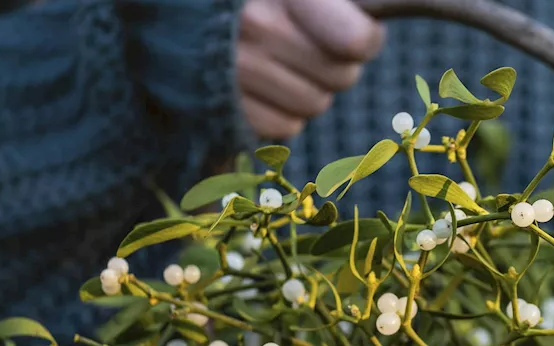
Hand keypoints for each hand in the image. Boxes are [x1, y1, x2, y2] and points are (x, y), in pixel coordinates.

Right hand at [237, 0, 383, 138]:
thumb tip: (373, 38)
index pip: (356, 41)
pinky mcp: (224, 105)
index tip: (357, 33)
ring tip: (282, 62)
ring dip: (309, 88)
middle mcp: (256, 27)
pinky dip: (282, 110)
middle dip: (336, 64)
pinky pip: (284, 126)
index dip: (365, 39)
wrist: (181, 10)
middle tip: (311, 45)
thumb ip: (335, 5)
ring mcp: (236, 70)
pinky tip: (263, 85)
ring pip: (315, 104)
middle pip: (341, 76)